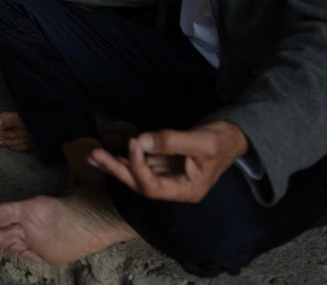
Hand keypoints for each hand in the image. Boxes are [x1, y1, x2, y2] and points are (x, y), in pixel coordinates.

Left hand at [89, 121, 249, 202]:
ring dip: (115, 164)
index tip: (134, 142)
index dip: (139, 166)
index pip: (153, 186)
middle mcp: (174, 188)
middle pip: (140, 184)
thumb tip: (142, 141)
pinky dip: (125, 157)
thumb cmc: (222, 141)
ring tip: (93, 155)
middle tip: (95, 155)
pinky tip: (107, 153)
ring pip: (137, 174)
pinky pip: (141, 163)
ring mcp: (169, 176)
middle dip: (117, 170)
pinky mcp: (165, 163)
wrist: (233, 136)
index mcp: (186, 191)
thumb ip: (172, 142)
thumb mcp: (202, 142)